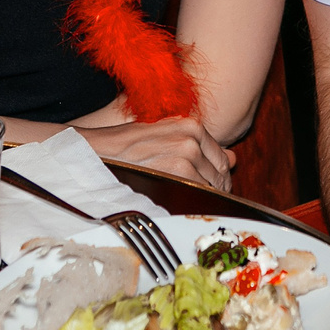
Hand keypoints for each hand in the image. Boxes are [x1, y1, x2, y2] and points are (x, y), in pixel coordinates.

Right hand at [74, 117, 232, 189]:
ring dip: (200, 199)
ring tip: (177, 200)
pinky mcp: (178, 173)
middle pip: (221, 175)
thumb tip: (234, 158)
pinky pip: (199, 197)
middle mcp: (193, 137)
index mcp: (191, 125)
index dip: (216, 177)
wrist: (95, 152)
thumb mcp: (164, 136)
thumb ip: (200, 146)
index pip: (222, 159)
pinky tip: (172, 203)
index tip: (206, 187)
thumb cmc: (124, 147)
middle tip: (190, 198)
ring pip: (212, 188)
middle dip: (212, 189)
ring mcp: (187, 154)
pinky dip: (191, 204)